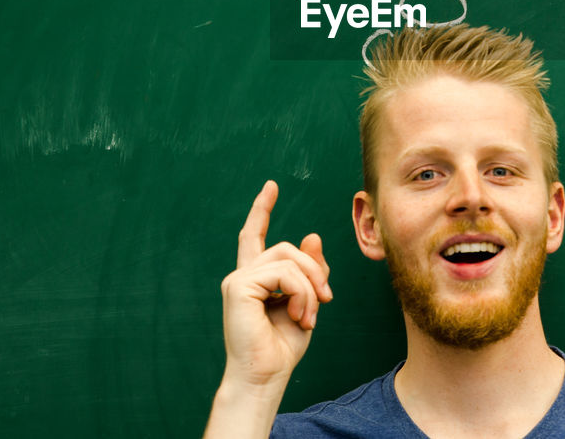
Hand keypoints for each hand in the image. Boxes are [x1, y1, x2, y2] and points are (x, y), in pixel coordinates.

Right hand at [218, 180, 332, 392]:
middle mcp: (242, 275)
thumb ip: (310, 271)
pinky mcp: (238, 287)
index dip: (262, 209)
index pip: (255, 236)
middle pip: (287, 248)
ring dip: (310, 288)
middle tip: (327, 300)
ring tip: (309, 315)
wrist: (265, 377)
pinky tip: (298, 316)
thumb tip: (313, 235)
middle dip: (314, 270)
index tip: (271, 186)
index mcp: (254, 278)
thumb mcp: (306, 302)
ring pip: (289, 259)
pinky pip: (284, 274)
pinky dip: (301, 294)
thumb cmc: (282, 347)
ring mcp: (237, 280)